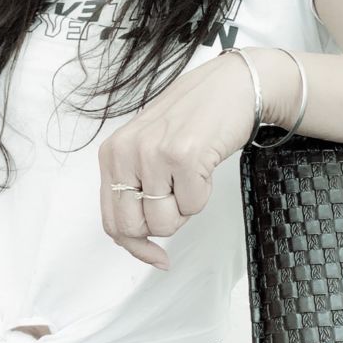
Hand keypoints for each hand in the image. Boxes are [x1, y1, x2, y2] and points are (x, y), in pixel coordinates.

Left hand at [99, 50, 255, 268]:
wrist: (231, 86)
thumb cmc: (194, 118)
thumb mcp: (148, 149)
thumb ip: (135, 187)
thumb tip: (135, 241)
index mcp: (112, 153)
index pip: (111, 220)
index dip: (136, 246)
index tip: (157, 257)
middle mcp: (126, 151)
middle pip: (135, 227)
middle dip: (164, 224)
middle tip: (180, 196)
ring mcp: (153, 153)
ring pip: (165, 222)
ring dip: (186, 206)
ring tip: (191, 172)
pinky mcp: (183, 156)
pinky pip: (193, 206)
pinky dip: (204, 193)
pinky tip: (204, 163)